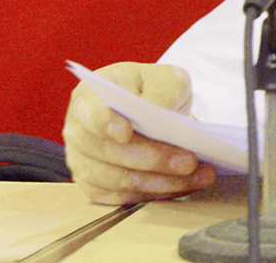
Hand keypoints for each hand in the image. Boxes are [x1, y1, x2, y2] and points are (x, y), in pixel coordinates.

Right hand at [63, 61, 216, 203]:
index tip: (126, 132)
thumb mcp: (164, 77)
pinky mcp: (97, 187)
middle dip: (153, 159)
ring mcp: (84, 163)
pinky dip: (157, 193)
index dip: (105, 123)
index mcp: (88, 98)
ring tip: (196, 174)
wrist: (150, 108)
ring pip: (120, 180)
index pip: (90, 113)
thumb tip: (160, 113)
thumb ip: (162, 90)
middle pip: (110, 152)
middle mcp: (79, 133)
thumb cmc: (150, 89)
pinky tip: (183, 185)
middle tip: (188, 161)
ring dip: (161, 181)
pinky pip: (125, 198)